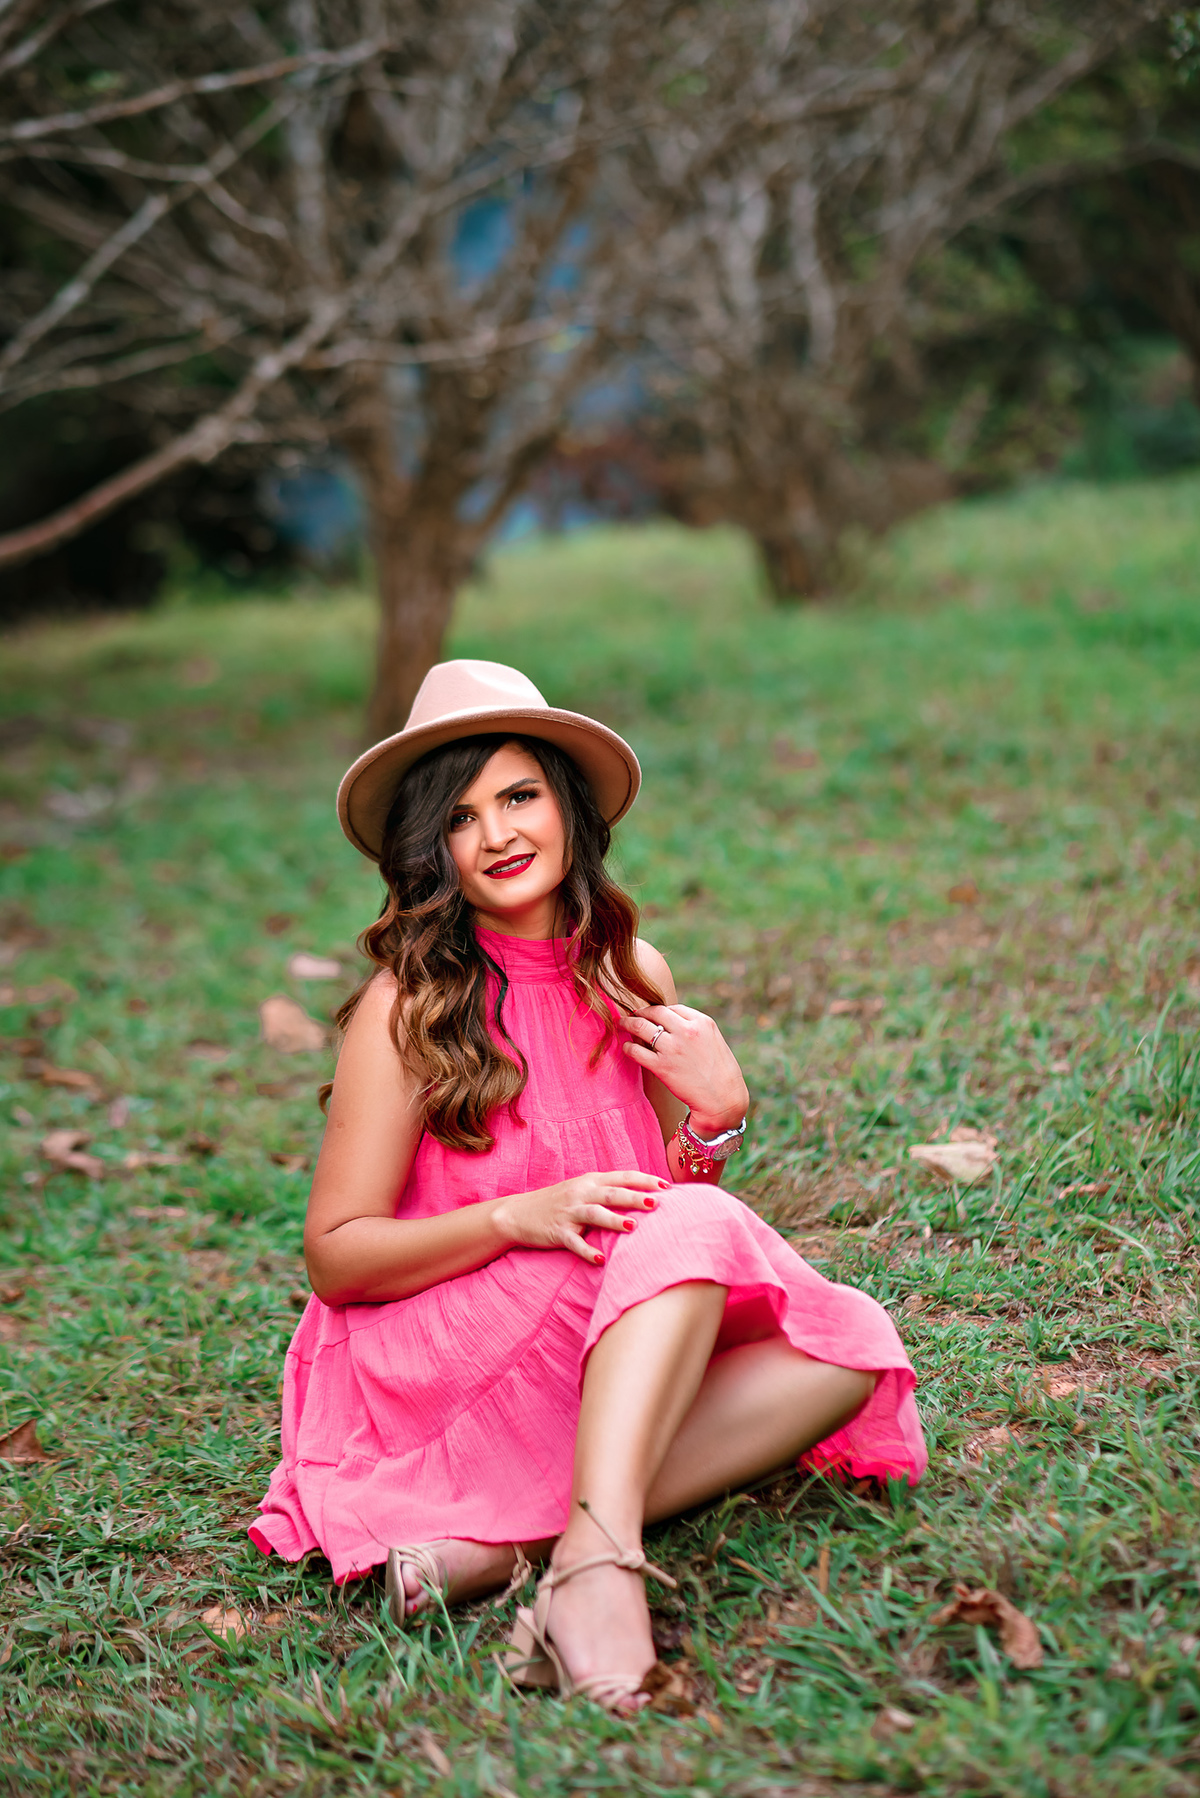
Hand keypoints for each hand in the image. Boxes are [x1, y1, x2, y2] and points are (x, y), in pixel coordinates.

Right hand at [491, 1170, 669, 1265]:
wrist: (518, 1213)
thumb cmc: (558, 1203)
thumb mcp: (582, 1190)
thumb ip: (607, 1191)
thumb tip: (643, 1195)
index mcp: (590, 1181)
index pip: (622, 1176)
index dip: (644, 1180)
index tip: (667, 1186)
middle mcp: (581, 1193)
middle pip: (612, 1193)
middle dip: (634, 1197)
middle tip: (656, 1203)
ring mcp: (568, 1212)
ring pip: (594, 1214)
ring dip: (614, 1220)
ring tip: (633, 1226)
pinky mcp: (557, 1232)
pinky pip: (574, 1242)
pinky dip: (587, 1251)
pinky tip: (601, 1259)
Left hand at [620, 1004, 748, 1133]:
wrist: (723, 1100)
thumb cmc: (721, 1073)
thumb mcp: (714, 1041)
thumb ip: (696, 1030)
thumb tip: (674, 1025)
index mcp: (702, 1022)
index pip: (673, 1008)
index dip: (659, 1011)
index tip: (652, 1014)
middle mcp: (686, 1031)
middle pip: (655, 1012)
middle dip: (640, 1012)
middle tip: (632, 1015)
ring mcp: (673, 1048)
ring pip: (641, 1027)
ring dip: (628, 1024)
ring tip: (621, 1024)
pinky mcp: (662, 1066)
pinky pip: (636, 1051)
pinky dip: (628, 1047)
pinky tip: (626, 1047)